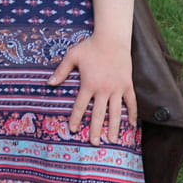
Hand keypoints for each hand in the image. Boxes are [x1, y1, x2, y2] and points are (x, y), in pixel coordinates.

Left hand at [49, 31, 135, 145]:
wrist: (112, 39)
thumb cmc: (90, 47)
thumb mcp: (71, 56)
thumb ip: (61, 71)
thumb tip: (49, 83)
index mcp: (88, 84)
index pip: (80, 106)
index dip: (76, 118)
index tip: (73, 130)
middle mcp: (103, 90)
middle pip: (98, 114)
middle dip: (95, 129)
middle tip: (94, 143)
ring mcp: (117, 88)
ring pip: (116, 112)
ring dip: (114, 127)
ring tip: (113, 140)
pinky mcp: (128, 85)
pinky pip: (131, 103)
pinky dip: (133, 114)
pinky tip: (132, 126)